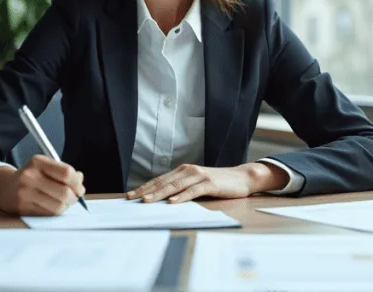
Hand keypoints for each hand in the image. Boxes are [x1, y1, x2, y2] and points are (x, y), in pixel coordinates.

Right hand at [0, 155, 85, 215]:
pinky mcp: (23, 207)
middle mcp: (29, 176)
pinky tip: (53, 207)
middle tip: (74, 197)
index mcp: (37, 161)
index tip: (80, 188)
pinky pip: (49, 214)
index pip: (66, 173)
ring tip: (64, 202)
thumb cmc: (30, 177)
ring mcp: (25, 192)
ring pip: (58, 206)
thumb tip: (80, 180)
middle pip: (64, 192)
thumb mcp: (44, 167)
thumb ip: (63, 171)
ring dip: (66, 206)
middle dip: (74, 197)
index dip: (77, 183)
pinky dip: (56, 212)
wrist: (3, 187)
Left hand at [125, 162, 289, 203]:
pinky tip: (172, 202)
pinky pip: (192, 191)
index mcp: (183, 171)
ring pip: (175, 186)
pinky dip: (181, 197)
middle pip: (163, 182)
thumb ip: (182, 189)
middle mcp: (188, 171)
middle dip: (146, 191)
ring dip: (159, 194)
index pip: (159, 180)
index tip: (130, 195)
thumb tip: (162, 200)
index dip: (144, 187)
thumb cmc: (218, 184)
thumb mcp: (197, 184)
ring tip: (146, 200)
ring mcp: (199, 176)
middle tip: (131, 198)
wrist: (242, 178)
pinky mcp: (209, 183)